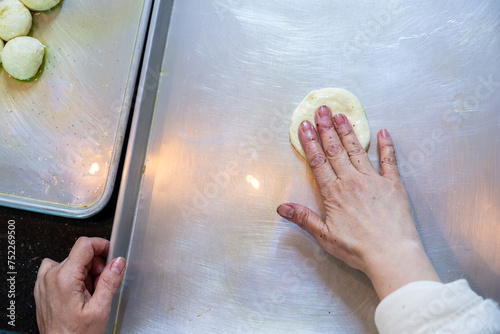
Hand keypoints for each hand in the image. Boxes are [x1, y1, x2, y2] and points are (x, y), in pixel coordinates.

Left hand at [34, 237, 125, 333]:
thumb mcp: (99, 309)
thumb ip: (110, 282)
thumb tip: (118, 262)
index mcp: (65, 278)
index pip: (85, 244)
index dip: (102, 246)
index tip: (111, 255)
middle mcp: (50, 277)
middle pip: (80, 254)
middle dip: (97, 265)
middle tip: (102, 285)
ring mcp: (44, 282)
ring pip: (71, 261)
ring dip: (85, 272)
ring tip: (90, 293)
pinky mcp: (43, 288)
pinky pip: (59, 269)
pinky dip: (72, 275)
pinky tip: (78, 290)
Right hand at [277, 106, 439, 298]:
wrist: (392, 255)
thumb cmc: (358, 249)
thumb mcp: (325, 236)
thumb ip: (304, 218)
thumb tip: (281, 207)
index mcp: (335, 193)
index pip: (318, 162)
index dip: (310, 142)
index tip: (304, 126)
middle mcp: (352, 181)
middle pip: (336, 150)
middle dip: (326, 128)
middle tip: (321, 109)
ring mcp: (374, 181)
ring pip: (357, 150)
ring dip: (348, 132)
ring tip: (341, 114)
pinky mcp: (393, 185)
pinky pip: (389, 161)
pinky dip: (386, 146)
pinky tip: (383, 132)